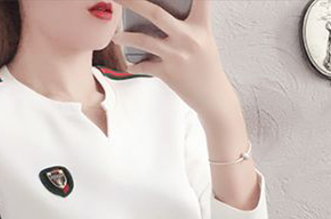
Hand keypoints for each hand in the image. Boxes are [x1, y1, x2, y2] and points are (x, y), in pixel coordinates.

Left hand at [110, 0, 233, 120]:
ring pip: (143, 40)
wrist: (214, 98)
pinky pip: (144, 66)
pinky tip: (130, 65)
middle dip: (132, 2)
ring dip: (124, 37)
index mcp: (201, 26)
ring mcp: (177, 56)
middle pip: (155, 13)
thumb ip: (190, 24)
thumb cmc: (207, 67)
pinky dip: (134, 65)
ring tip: (116, 36)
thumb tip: (162, 15)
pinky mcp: (169, 73)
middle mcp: (188, 38)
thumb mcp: (205, 40)